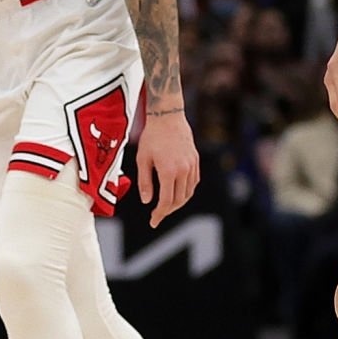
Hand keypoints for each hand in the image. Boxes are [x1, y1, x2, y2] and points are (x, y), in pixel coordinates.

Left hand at [137, 108, 199, 227]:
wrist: (168, 117)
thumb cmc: (152, 137)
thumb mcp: (142, 159)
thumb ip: (145, 182)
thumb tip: (147, 201)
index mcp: (169, 171)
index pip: (166, 201)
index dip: (159, 214)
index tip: (153, 221)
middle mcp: (183, 171)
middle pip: (178, 200)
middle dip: (167, 210)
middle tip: (157, 215)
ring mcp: (191, 166)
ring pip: (188, 193)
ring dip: (178, 203)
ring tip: (167, 206)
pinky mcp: (195, 161)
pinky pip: (193, 182)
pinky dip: (186, 192)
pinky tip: (178, 192)